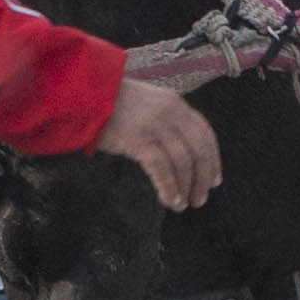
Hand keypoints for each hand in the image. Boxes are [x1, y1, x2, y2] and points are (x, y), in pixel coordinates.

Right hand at [97, 77, 221, 210]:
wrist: (85, 93)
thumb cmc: (110, 103)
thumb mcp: (147, 104)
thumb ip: (165, 121)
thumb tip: (181, 152)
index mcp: (175, 104)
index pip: (205, 134)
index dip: (213, 160)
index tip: (214, 180)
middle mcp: (171, 112)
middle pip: (198, 151)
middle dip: (202, 179)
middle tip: (200, 199)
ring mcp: (156, 125)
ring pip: (183, 162)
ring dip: (186, 188)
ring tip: (183, 205)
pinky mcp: (139, 139)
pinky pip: (162, 169)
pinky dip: (169, 188)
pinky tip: (170, 201)